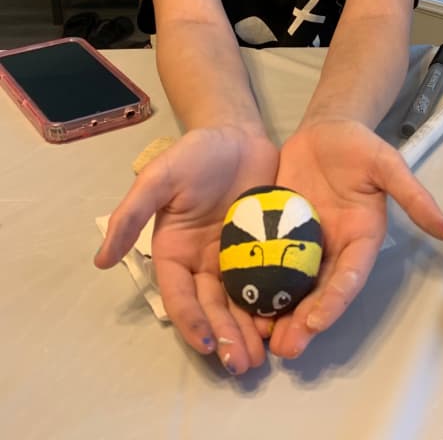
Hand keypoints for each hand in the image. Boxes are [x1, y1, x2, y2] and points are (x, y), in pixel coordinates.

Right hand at [94, 125, 278, 374]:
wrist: (238, 134)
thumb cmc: (195, 153)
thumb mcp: (159, 178)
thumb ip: (132, 215)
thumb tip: (100, 260)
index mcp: (174, 253)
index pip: (179, 295)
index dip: (190, 322)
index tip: (206, 344)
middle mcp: (202, 263)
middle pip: (212, 308)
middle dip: (225, 337)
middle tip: (242, 364)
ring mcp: (235, 259)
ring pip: (241, 304)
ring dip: (249, 331)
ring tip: (263, 356)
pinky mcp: (264, 250)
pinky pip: (269, 283)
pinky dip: (275, 305)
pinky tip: (288, 321)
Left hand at [267, 119, 442, 358]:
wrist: (326, 129)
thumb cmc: (360, 146)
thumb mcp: (389, 166)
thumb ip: (414, 197)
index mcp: (361, 239)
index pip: (349, 277)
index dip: (334, 300)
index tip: (317, 322)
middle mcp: (333, 248)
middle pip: (319, 291)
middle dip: (304, 321)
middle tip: (285, 348)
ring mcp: (304, 243)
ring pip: (292, 284)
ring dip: (279, 312)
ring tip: (261, 336)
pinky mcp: (278, 231)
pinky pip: (268, 260)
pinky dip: (257, 282)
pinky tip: (239, 300)